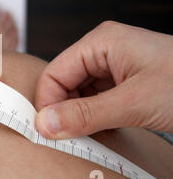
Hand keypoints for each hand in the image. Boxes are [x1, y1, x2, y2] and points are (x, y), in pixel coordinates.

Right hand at [35, 21, 172, 138]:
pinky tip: (103, 129)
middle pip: (65, 83)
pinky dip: (94, 117)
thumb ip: (86, 114)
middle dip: (64, 110)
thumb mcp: (135, 103)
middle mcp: (104, 51)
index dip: (48, 102)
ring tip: (90, 133)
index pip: (55, 72)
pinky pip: (95, 100)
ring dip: (79, 115)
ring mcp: (114, 67)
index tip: (48, 130)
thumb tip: (45, 124)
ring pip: (79, 94)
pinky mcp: (123, 83)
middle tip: (69, 136)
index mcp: (101, 42)